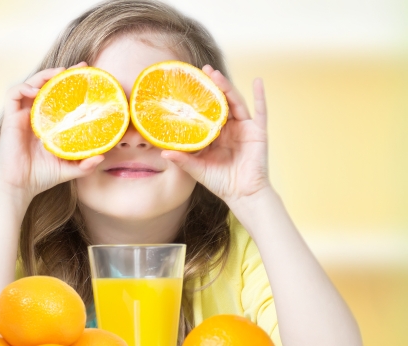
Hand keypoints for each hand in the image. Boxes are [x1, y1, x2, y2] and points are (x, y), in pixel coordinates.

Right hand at [0, 62, 104, 201]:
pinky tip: (35, 90)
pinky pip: (13, 94)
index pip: (59, 96)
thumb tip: (103, 156)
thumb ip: (85, 164)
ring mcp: (22, 116)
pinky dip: (24, 87)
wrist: (19, 187)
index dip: (71, 83)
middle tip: (79, 68)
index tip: (87, 74)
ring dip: (43, 75)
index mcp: (48, 123)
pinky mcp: (10, 118)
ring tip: (59, 73)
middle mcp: (35, 116)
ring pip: (30, 84)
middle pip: (46, 85)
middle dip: (60, 73)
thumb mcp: (69, 169)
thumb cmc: (41, 177)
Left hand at [161, 65, 270, 207]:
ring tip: (216, 74)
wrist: (243, 195)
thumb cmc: (220, 182)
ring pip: (235, 103)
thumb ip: (183, 160)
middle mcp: (229, 128)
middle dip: (212, 86)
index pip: (205, 112)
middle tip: (201, 71)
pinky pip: (261, 111)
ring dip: (227, 87)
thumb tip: (163, 152)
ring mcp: (244, 128)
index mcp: (214, 135)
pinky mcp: (258, 132)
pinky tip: (258, 81)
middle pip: (220, 103)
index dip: (197, 99)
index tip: (187, 85)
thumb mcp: (198, 169)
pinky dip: (261, 96)